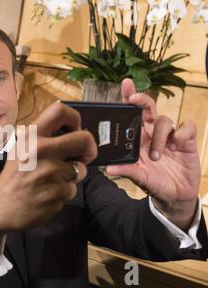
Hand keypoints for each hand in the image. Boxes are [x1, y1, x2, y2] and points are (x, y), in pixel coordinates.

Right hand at [0, 102, 96, 251]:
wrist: (0, 207)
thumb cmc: (14, 176)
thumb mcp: (22, 148)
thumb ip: (45, 138)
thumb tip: (78, 133)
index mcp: (31, 136)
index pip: (60, 111)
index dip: (75, 119)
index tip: (76, 130)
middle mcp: (41, 150)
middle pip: (84, 139)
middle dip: (89, 148)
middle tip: (85, 155)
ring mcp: (50, 172)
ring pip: (80, 169)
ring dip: (72, 175)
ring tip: (52, 179)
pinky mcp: (58, 193)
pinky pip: (73, 188)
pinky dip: (64, 192)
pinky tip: (48, 193)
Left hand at [105, 79, 199, 229]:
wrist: (175, 195)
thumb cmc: (154, 182)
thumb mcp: (138, 177)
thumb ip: (126, 170)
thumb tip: (108, 169)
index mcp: (138, 138)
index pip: (131, 114)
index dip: (129, 97)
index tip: (125, 84)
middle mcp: (152, 132)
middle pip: (148, 108)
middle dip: (141, 100)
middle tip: (134, 100)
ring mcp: (170, 134)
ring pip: (164, 120)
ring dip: (159, 137)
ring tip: (156, 156)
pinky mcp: (187, 139)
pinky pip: (186, 126)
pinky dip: (181, 134)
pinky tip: (177, 146)